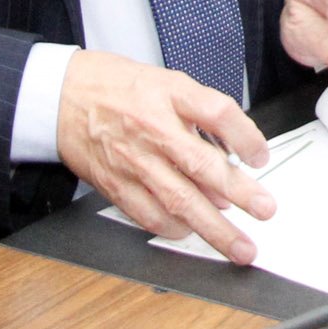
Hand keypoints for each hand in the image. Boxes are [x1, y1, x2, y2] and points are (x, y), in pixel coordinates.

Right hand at [55, 49, 273, 264]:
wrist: (62, 96)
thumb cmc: (117, 88)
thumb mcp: (166, 83)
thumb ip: (199, 117)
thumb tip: (228, 159)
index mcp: (170, 94)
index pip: (218, 113)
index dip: (246, 135)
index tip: (261, 156)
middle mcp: (153, 128)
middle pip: (203, 164)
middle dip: (240, 192)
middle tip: (265, 210)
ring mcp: (133, 160)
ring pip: (178, 200)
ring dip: (213, 227)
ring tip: (239, 245)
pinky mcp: (114, 184)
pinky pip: (147, 214)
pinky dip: (172, 229)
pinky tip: (190, 233)